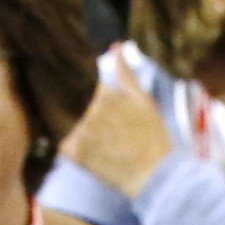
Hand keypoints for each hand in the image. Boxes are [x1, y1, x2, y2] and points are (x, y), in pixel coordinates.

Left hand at [61, 68, 173, 196]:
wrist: (155, 177)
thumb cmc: (154, 139)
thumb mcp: (145, 102)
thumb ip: (126, 74)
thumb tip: (115, 47)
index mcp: (107, 93)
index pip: (93, 90)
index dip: (104, 104)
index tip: (115, 116)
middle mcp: (91, 107)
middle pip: (82, 108)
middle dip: (94, 119)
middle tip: (117, 137)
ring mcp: (81, 129)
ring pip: (76, 126)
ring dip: (86, 136)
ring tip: (110, 149)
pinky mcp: (74, 151)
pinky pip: (68, 147)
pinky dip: (78, 153)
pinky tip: (98, 159)